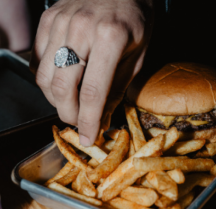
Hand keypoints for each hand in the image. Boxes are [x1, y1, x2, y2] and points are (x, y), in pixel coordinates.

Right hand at [30, 0, 152, 145]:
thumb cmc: (135, 21)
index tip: (89, 138)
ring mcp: (61, 22)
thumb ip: (117, 90)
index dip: (89, 121)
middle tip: (79, 123)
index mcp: (111, 38)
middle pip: (63, 88)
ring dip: (56, 101)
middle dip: (69, 115)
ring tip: (72, 105)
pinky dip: (46, 81)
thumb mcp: (136, 58)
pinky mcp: (48, 20)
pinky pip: (37, 60)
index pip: (93, 92)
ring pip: (44, 77)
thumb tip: (103, 120)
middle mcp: (81, 29)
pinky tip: (61, 85)